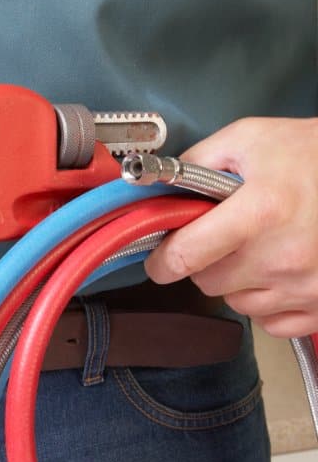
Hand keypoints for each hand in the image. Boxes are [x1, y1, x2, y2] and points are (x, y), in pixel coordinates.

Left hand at [143, 115, 317, 337]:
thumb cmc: (316, 154)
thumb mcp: (252, 138)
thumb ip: (197, 162)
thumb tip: (160, 188)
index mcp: (259, 214)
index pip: (184, 257)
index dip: (162, 260)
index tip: (160, 257)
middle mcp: (281, 258)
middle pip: (208, 283)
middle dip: (206, 262)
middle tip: (226, 239)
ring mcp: (304, 287)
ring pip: (238, 303)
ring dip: (238, 283)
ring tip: (261, 250)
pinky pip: (272, 323)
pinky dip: (268, 304)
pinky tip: (280, 273)